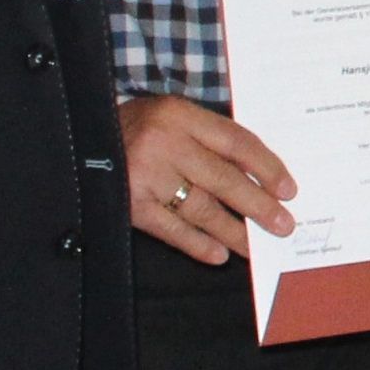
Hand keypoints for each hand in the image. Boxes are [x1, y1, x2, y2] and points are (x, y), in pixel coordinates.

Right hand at [122, 94, 294, 263]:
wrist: (80, 137)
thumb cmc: (139, 127)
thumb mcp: (174, 117)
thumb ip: (210, 137)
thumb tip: (261, 172)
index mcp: (180, 115)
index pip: (236, 142)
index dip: (267, 167)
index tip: (288, 190)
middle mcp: (165, 143)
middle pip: (224, 179)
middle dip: (258, 206)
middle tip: (283, 225)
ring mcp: (145, 175)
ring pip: (201, 208)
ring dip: (233, 230)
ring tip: (255, 246)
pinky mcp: (130, 204)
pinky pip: (171, 229)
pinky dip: (197, 243)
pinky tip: (219, 254)